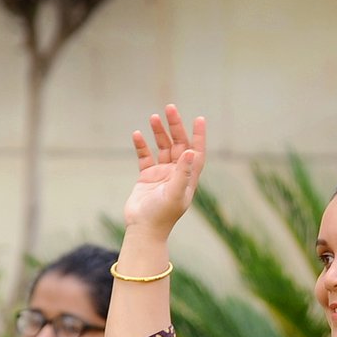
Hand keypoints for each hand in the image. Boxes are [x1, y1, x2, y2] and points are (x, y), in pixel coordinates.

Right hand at [123, 105, 205, 239]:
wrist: (143, 229)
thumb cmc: (162, 215)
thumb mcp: (175, 194)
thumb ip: (183, 173)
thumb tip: (190, 152)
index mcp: (188, 178)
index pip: (196, 152)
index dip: (199, 136)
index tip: (199, 118)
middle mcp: (177, 174)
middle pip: (178, 145)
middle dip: (175, 127)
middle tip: (169, 108)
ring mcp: (162, 175)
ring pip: (162, 148)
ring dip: (159, 132)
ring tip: (154, 117)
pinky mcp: (146, 177)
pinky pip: (145, 157)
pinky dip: (142, 146)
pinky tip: (138, 134)